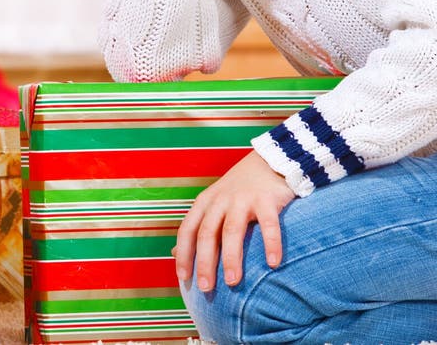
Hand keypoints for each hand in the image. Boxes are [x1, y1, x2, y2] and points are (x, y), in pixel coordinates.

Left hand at [174, 150, 294, 290]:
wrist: (268, 160)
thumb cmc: (239, 189)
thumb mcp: (213, 203)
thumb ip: (197, 227)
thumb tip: (173, 254)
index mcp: (206, 202)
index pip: (188, 229)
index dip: (184, 253)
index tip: (184, 278)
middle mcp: (221, 199)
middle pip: (208, 233)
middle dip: (205, 261)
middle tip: (206, 288)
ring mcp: (243, 198)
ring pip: (232, 230)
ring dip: (231, 257)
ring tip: (232, 281)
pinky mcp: (266, 199)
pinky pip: (268, 224)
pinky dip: (270, 243)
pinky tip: (273, 264)